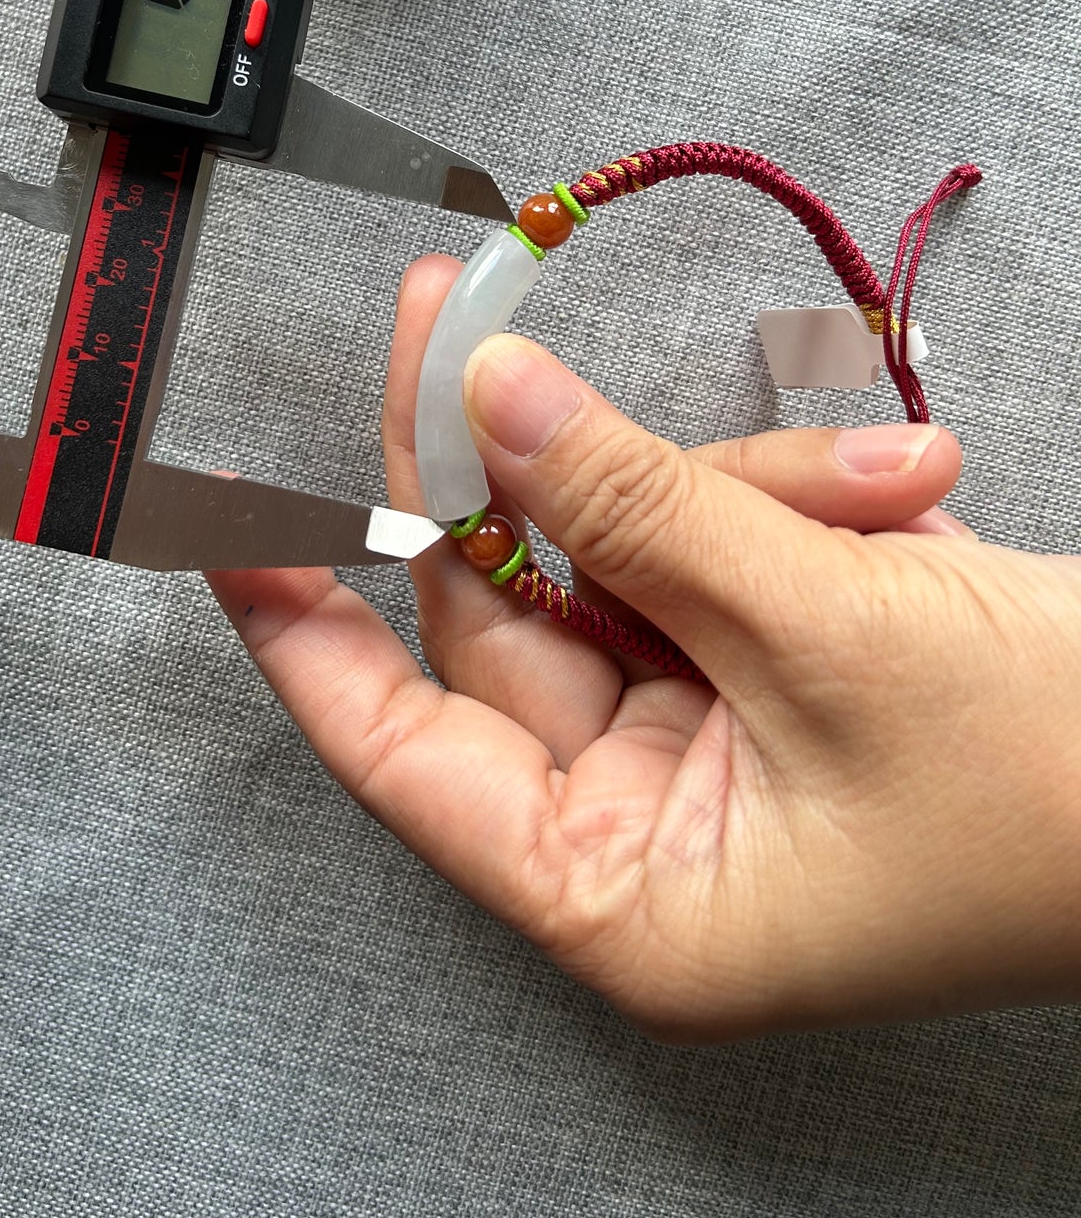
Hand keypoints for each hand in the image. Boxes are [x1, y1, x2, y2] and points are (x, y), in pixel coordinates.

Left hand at [207, 257, 1080, 1040]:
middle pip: (518, 613)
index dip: (299, 626)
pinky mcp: (785, 674)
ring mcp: (720, 747)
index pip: (395, 751)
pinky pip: (724, 557)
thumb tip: (482, 402)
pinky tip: (901, 491)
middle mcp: (652, 830)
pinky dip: (798, 506)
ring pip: (632, 561)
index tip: (220, 514)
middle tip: (464, 321)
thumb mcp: (824, 629)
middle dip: (528, 470)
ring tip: (872, 486)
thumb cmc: (1064, 794)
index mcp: (624, 896)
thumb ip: (635, 505)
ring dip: (735, 490)